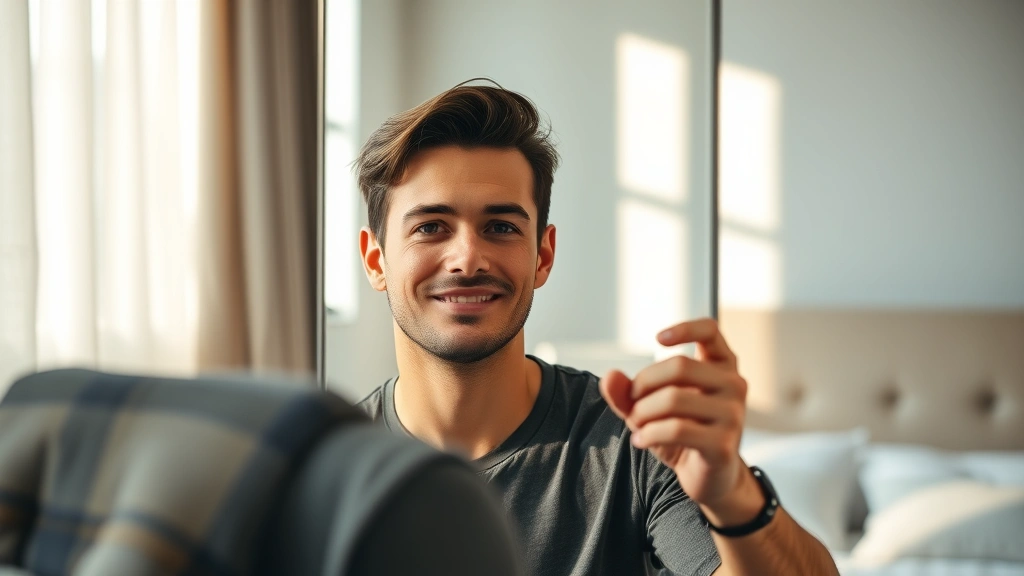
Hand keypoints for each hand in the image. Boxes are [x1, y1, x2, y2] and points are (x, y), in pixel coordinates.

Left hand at [599, 319, 752, 513]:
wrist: (707, 478)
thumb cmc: (682, 433)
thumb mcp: (650, 408)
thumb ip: (627, 392)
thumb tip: (610, 376)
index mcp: (721, 366)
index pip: (711, 331)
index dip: (685, 329)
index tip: (658, 339)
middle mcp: (734, 385)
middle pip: (679, 366)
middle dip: (643, 384)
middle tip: (632, 404)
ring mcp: (733, 414)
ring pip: (674, 398)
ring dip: (642, 413)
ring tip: (636, 425)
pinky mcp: (724, 444)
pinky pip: (676, 429)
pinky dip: (649, 434)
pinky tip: (640, 440)